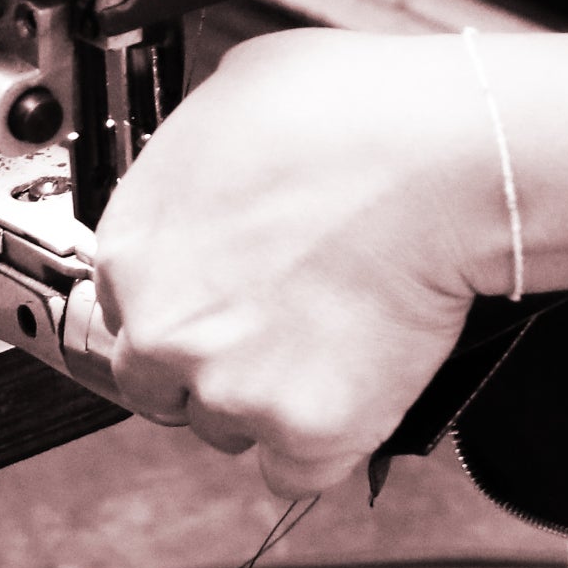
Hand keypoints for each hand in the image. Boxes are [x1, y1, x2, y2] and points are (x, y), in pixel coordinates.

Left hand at [93, 30, 508, 497]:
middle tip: (271, 329)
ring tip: (326, 342)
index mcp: (130, 248)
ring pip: (227, 427)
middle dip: (205, 364)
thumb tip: (205, 169)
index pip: (126, 307)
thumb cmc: (350, 113)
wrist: (441, 161)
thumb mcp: (228, 96)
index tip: (218, 299)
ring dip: (266, 402)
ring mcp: (230, 389)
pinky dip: (322, 444)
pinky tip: (350, 388)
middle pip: (158, 381)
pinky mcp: (304, 433)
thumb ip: (192, 162)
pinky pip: (294, 471)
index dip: (180, 302)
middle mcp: (162, 328)